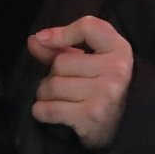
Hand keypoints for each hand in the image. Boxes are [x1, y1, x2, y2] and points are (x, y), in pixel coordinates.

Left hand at [27, 16, 133, 149]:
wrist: (120, 127)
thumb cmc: (101, 87)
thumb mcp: (89, 61)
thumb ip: (60, 48)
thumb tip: (34, 40)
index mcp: (119, 50)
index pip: (88, 27)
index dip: (62, 32)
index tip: (44, 40)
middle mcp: (116, 69)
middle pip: (61, 62)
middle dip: (53, 74)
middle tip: (65, 84)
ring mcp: (105, 93)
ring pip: (52, 86)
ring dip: (45, 94)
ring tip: (58, 99)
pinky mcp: (91, 116)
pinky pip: (49, 109)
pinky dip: (41, 111)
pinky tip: (50, 112)